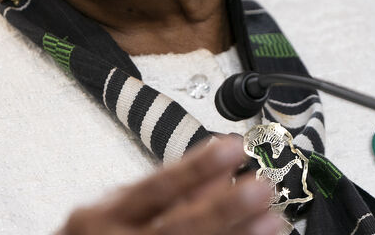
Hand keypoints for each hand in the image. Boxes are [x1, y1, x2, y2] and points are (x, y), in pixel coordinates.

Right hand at [57, 136, 283, 234]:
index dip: (197, 167)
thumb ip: (164, 193)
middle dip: (226, 208)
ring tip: (273, 220)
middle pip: (180, 227)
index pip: (157, 187)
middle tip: (262, 188)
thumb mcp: (117, 211)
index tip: (233, 147)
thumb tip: (216, 171)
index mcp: (102, 219)